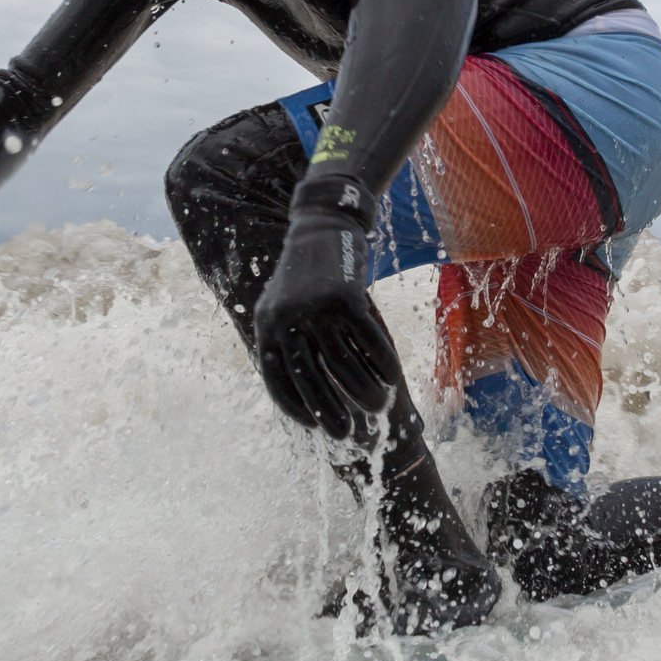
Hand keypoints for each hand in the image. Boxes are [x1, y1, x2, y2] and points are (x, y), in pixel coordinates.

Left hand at [252, 173, 398, 440]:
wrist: (321, 225)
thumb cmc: (304, 274)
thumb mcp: (280, 305)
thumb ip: (285, 341)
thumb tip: (300, 389)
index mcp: (267, 327)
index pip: (278, 380)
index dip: (296, 408)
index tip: (315, 427)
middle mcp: (288, 320)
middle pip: (312, 378)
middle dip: (331, 412)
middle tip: (347, 434)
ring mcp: (317, 307)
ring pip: (345, 363)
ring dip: (364, 391)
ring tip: (379, 407)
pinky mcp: (345, 296)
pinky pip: (368, 340)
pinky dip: (383, 362)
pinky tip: (392, 377)